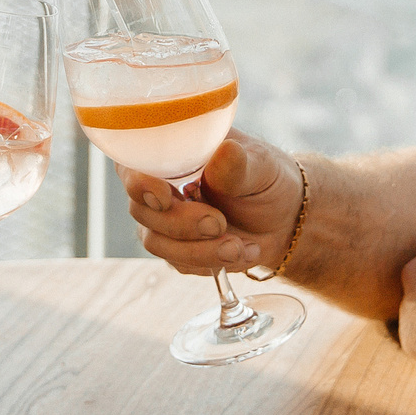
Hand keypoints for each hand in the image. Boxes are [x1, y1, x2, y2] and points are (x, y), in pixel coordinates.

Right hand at [121, 129, 301, 274]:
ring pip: (156, 242)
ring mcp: (163, 220)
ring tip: (239, 246)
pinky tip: (243, 250)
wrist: (283, 218)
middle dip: (181, 223)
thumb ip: (239, 164)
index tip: (164, 197)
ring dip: (198, 250)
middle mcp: (159, 184)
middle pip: (141, 209)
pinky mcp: (176, 250)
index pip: (132, 162)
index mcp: (171, 152)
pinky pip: (178, 262)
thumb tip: (224, 152)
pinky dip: (212, 261)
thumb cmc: (267, 179)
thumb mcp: (261, 166)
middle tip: (219, 223)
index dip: (138, 181)